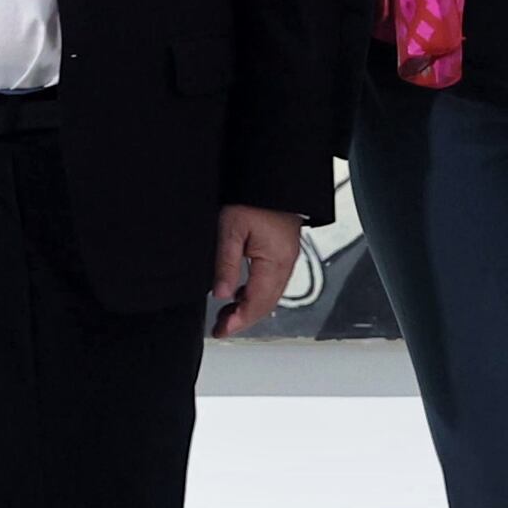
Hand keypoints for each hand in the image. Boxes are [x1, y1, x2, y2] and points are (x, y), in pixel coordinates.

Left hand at [208, 202, 308, 335]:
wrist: (273, 176)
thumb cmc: (254, 196)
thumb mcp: (230, 228)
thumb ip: (226, 264)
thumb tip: (220, 294)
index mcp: (276, 260)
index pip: (258, 302)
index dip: (239, 321)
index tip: (222, 330)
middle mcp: (286, 262)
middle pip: (267, 303)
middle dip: (244, 319)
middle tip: (221, 328)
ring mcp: (287, 257)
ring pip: (270, 295)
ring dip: (250, 308)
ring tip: (227, 315)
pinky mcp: (283, 251)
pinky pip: (272, 282)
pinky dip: (256, 294)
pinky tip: (240, 294)